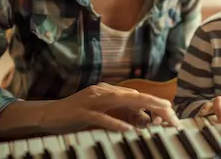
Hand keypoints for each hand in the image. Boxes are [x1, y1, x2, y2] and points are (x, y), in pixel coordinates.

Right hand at [38, 82, 179, 133]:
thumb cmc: (77, 113)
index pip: (136, 96)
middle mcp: (104, 91)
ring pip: (121, 102)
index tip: (170, 111)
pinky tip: (127, 129)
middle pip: (134, 96)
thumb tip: (137, 110)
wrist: (50, 114)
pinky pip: (102, 118)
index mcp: (109, 91)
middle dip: (154, 103)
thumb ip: (117, 108)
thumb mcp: (101, 109)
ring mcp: (93, 100)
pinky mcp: (83, 112)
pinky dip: (115, 123)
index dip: (154, 102)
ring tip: (157, 114)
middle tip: (171, 111)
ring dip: (141, 108)